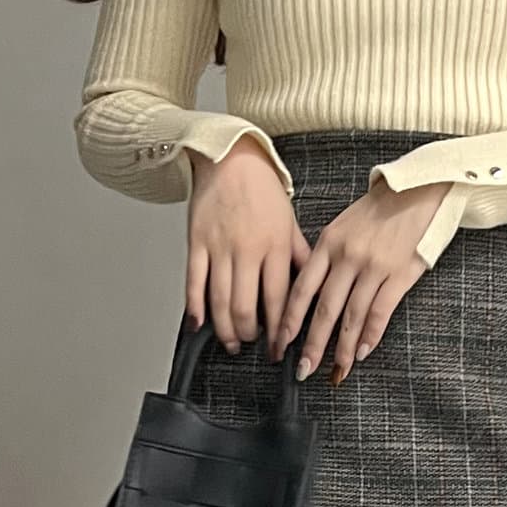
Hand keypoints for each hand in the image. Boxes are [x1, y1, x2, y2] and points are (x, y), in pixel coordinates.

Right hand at [184, 135, 310, 352]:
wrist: (229, 156)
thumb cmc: (261, 188)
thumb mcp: (290, 222)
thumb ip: (299, 257)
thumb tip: (312, 289)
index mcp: (275, 246)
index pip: (279, 301)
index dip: (278, 332)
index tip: (278, 350)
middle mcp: (247, 250)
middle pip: (246, 309)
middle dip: (249, 335)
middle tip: (251, 343)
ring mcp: (219, 247)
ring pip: (220, 302)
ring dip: (225, 329)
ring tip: (231, 341)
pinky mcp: (196, 242)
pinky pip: (194, 282)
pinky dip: (195, 308)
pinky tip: (200, 325)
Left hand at [271, 179, 448, 382]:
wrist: (417, 191)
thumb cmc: (377, 211)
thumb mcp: (341, 226)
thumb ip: (325, 257)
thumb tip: (309, 294)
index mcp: (328, 243)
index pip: (302, 288)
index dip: (289, 320)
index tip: (281, 343)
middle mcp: (347, 256)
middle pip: (325, 309)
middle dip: (313, 344)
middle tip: (303, 370)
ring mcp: (374, 266)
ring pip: (352, 316)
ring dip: (343, 348)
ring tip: (337, 370)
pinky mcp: (399, 273)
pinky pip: (381, 311)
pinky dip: (370, 335)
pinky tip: (362, 352)